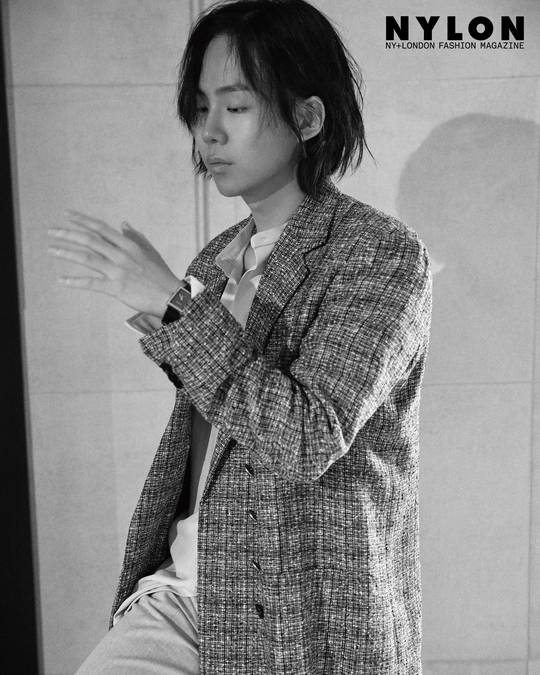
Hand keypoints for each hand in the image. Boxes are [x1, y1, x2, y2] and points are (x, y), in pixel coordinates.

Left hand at [48, 210, 181, 317]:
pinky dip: (76, 281)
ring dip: (67, 253)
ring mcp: (117, 271)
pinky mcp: (116, 288)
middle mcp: (121, 255)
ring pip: (87, 258)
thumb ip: (134, 237)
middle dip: (68, 234)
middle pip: (90, 241)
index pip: (101, 229)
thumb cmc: (160, 274)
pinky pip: (92, 283)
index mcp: (128, 245)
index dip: (82, 221)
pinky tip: (62, 280)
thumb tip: (123, 224)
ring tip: (51, 250)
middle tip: (51, 231)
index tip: (67, 215)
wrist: (170, 296)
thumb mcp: (149, 251)